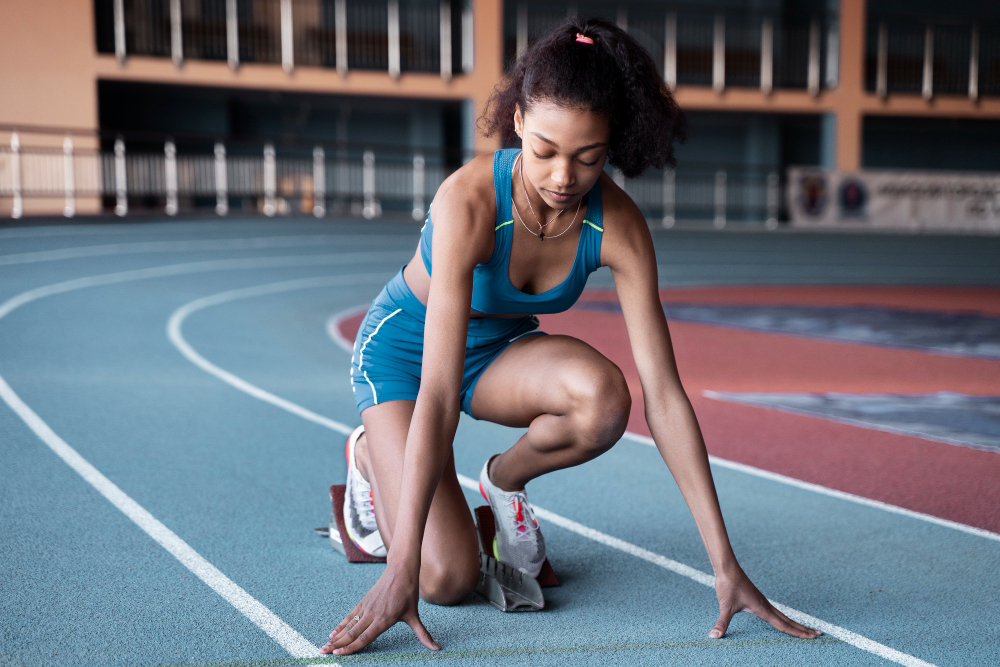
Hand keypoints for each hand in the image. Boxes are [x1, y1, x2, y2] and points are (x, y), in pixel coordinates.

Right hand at [321, 565, 439, 654]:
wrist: (401, 570)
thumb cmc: (408, 593)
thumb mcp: (415, 615)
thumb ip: (423, 634)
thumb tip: (436, 647)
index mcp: (384, 620)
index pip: (365, 637)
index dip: (352, 647)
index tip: (339, 654)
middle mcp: (373, 614)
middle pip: (352, 633)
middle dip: (337, 644)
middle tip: (323, 652)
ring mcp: (367, 607)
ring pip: (349, 625)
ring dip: (336, 636)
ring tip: (324, 645)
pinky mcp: (364, 601)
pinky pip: (350, 615)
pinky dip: (341, 624)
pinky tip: (333, 632)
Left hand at [710, 565, 820, 639]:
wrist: (727, 568)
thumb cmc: (728, 585)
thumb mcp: (725, 606)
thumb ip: (721, 623)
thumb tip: (713, 636)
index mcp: (762, 609)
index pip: (783, 625)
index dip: (797, 633)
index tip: (811, 637)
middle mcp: (766, 605)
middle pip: (789, 620)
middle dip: (803, 629)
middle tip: (818, 634)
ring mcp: (763, 601)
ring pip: (783, 615)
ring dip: (795, 623)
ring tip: (806, 629)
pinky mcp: (757, 598)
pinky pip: (775, 611)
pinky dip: (784, 617)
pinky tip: (781, 619)